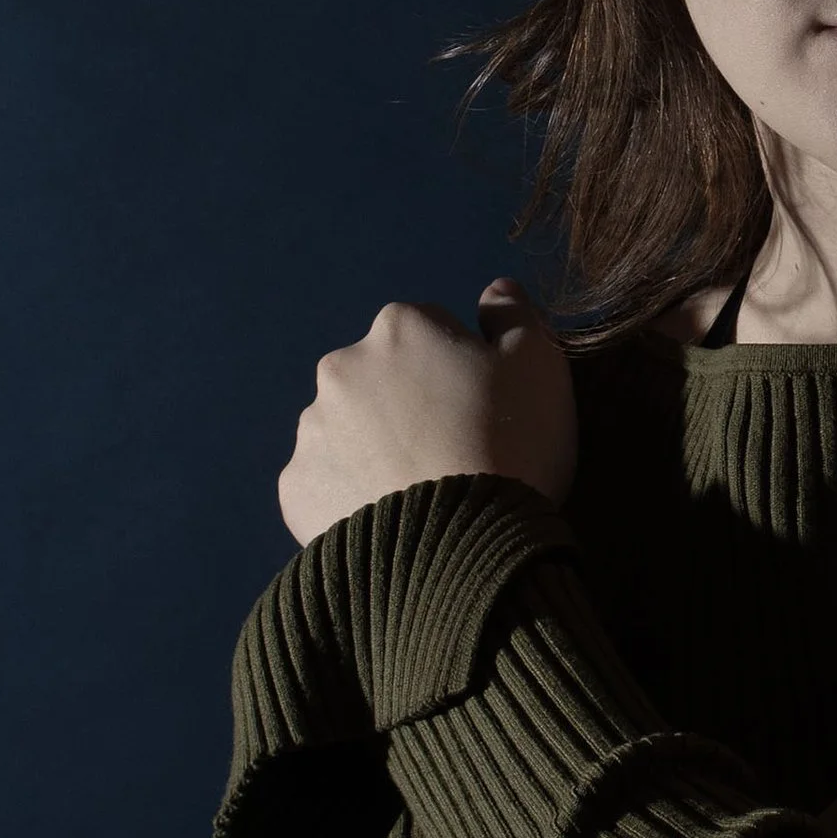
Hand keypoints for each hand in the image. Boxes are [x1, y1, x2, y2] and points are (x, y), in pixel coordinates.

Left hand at [277, 277, 576, 545]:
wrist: (459, 548)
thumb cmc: (510, 445)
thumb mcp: (540, 367)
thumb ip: (515, 316)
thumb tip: (495, 290)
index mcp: (400, 327)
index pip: (435, 331)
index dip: (465, 369)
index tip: (486, 410)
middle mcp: (342, 367)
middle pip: (384, 377)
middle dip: (410, 404)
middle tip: (455, 451)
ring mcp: (312, 430)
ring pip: (351, 429)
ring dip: (377, 447)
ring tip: (422, 491)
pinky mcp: (296, 489)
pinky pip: (328, 482)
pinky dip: (352, 494)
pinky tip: (391, 519)